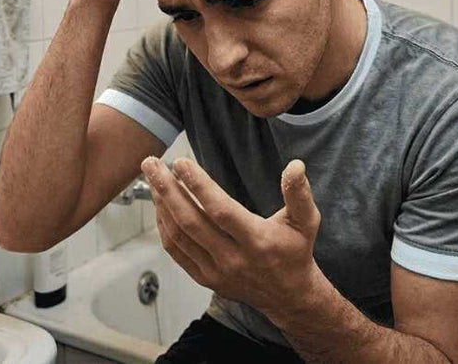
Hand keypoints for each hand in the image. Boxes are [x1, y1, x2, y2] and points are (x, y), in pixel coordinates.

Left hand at [141, 156, 324, 316]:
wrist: (288, 295)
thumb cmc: (295, 252)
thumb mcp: (306, 221)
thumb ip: (299, 193)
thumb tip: (295, 165)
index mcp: (258, 241)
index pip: (221, 210)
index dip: (199, 185)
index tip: (181, 162)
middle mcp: (233, 258)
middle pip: (191, 221)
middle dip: (167, 189)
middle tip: (152, 164)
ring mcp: (216, 271)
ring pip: (179, 235)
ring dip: (161, 205)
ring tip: (153, 178)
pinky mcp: (205, 278)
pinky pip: (176, 251)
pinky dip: (163, 226)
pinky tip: (159, 205)